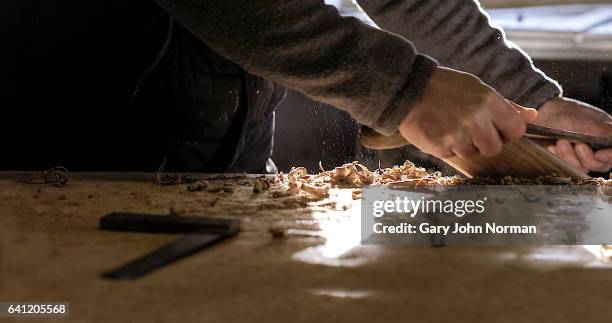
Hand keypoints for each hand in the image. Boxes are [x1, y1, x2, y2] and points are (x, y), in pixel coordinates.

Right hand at [398, 67, 537, 158]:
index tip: (496, 130)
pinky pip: (453, 155)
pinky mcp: (441, 146)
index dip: (508, 134)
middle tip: (470, 131)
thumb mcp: (477, 88)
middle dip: (485, 143)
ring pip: (473, 154)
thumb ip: (505, 105)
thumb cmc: (445, 87)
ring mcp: (458, 135)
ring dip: (464, 146)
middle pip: (495, 148)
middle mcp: (476, 119)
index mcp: (489, 101)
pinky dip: (447, 147)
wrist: (407, 90)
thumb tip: (533, 116)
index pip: (516, 130)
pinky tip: (439, 132)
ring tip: (451, 128)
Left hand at [534, 97, 611, 172]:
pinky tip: (552, 147)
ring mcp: (580, 155)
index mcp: (606, 137)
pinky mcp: (565, 159)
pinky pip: (565, 166)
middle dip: (587, 157)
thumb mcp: (588, 121)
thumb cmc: (567, 113)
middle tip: (578, 144)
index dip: (608, 157)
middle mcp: (596, 148)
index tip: (600, 154)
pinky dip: (559, 157)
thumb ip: (605, 132)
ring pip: (581, 167)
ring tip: (561, 141)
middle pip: (599, 165)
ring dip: (570, 155)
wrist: (542, 113)